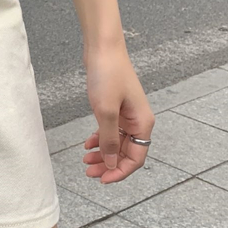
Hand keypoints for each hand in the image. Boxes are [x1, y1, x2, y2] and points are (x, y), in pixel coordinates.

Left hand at [82, 44, 154, 183]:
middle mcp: (138, 120)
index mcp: (143, 123)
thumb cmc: (107, 75)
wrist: (103, 48)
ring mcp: (127, 113)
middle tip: (88, 172)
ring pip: (117, 142)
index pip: (136, 158)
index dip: (119, 172)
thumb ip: (109, 139)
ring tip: (85, 160)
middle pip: (126, 152)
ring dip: (103, 153)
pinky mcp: (116, 106)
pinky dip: (100, 138)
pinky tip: (87, 143)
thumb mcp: (106, 111)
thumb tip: (112, 163)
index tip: (102, 180)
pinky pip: (111, 130)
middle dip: (108, 164)